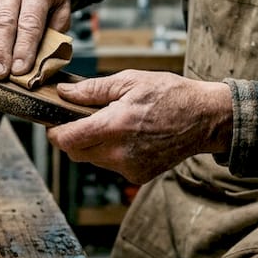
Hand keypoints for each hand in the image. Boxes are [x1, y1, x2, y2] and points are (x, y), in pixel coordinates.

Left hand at [48, 71, 233, 183]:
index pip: (68, 140)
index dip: (54, 133)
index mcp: (115, 126)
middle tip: (78, 120)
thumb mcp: (130, 81)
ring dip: (93, 145)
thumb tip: (65, 93)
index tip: (52, 124)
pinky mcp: (138, 176)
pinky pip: (112, 166)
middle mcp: (120, 152)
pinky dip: (111, 153)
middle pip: (76, 153)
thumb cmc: (170, 95)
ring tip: (110, 124)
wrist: (204, 119)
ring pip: (93, 160)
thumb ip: (93, 90)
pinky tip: (127, 137)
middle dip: (71, 138)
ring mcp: (130, 168)